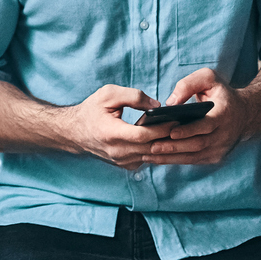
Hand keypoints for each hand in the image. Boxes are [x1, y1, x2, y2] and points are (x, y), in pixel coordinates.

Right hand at [58, 84, 172, 168]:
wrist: (74, 132)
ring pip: (152, 156)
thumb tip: (157, 106)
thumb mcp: (108, 94)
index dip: (163, 128)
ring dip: (166, 145)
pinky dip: (157, 150)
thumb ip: (133, 96)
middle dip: (170, 137)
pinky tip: (166, 139)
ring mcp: (121, 161)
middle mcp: (117, 152)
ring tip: (181, 132)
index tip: (177, 119)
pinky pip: (147, 158)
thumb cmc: (91, 110)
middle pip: (152, 147)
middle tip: (187, 125)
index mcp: (112, 133)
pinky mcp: (125, 165)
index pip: (144, 135)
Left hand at [145, 68, 248, 166]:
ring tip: (148, 155)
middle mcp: (224, 134)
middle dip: (174, 147)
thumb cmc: (221, 93)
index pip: (206, 125)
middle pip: (197, 144)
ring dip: (171, 157)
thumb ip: (189, 85)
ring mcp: (220, 148)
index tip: (171, 132)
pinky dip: (175, 160)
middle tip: (152, 147)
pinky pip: (193, 160)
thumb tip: (170, 102)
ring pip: (194, 156)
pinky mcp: (215, 156)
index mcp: (224, 114)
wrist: (244, 113)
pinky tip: (157, 159)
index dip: (189, 130)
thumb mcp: (209, 78)